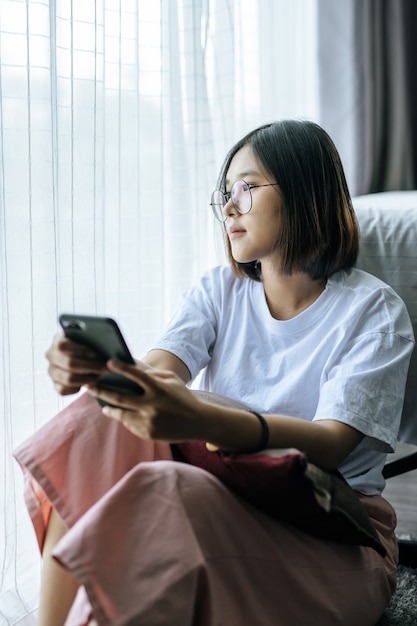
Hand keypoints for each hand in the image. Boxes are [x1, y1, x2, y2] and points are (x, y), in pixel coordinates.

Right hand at [45, 332, 107, 395]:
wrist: (81, 355)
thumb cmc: (87, 345)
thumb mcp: (88, 339)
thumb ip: (91, 341)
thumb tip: (104, 351)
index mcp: (57, 340)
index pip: (63, 346)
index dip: (80, 350)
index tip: (95, 354)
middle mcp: (51, 356)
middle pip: (69, 364)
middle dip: (90, 367)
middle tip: (104, 369)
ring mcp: (51, 371)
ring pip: (68, 379)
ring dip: (86, 379)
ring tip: (98, 376)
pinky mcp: (55, 384)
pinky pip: (64, 390)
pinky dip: (77, 388)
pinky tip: (87, 383)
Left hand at [87, 360, 204, 440]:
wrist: (198, 422)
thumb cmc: (183, 397)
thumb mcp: (172, 380)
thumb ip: (152, 374)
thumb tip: (132, 365)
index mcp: (158, 389)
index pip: (136, 375)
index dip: (121, 368)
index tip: (108, 362)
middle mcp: (152, 405)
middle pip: (120, 397)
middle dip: (101, 390)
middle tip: (88, 385)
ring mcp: (148, 421)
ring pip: (121, 414)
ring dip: (110, 408)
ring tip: (103, 404)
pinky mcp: (147, 433)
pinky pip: (130, 424)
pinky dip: (125, 418)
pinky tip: (121, 414)